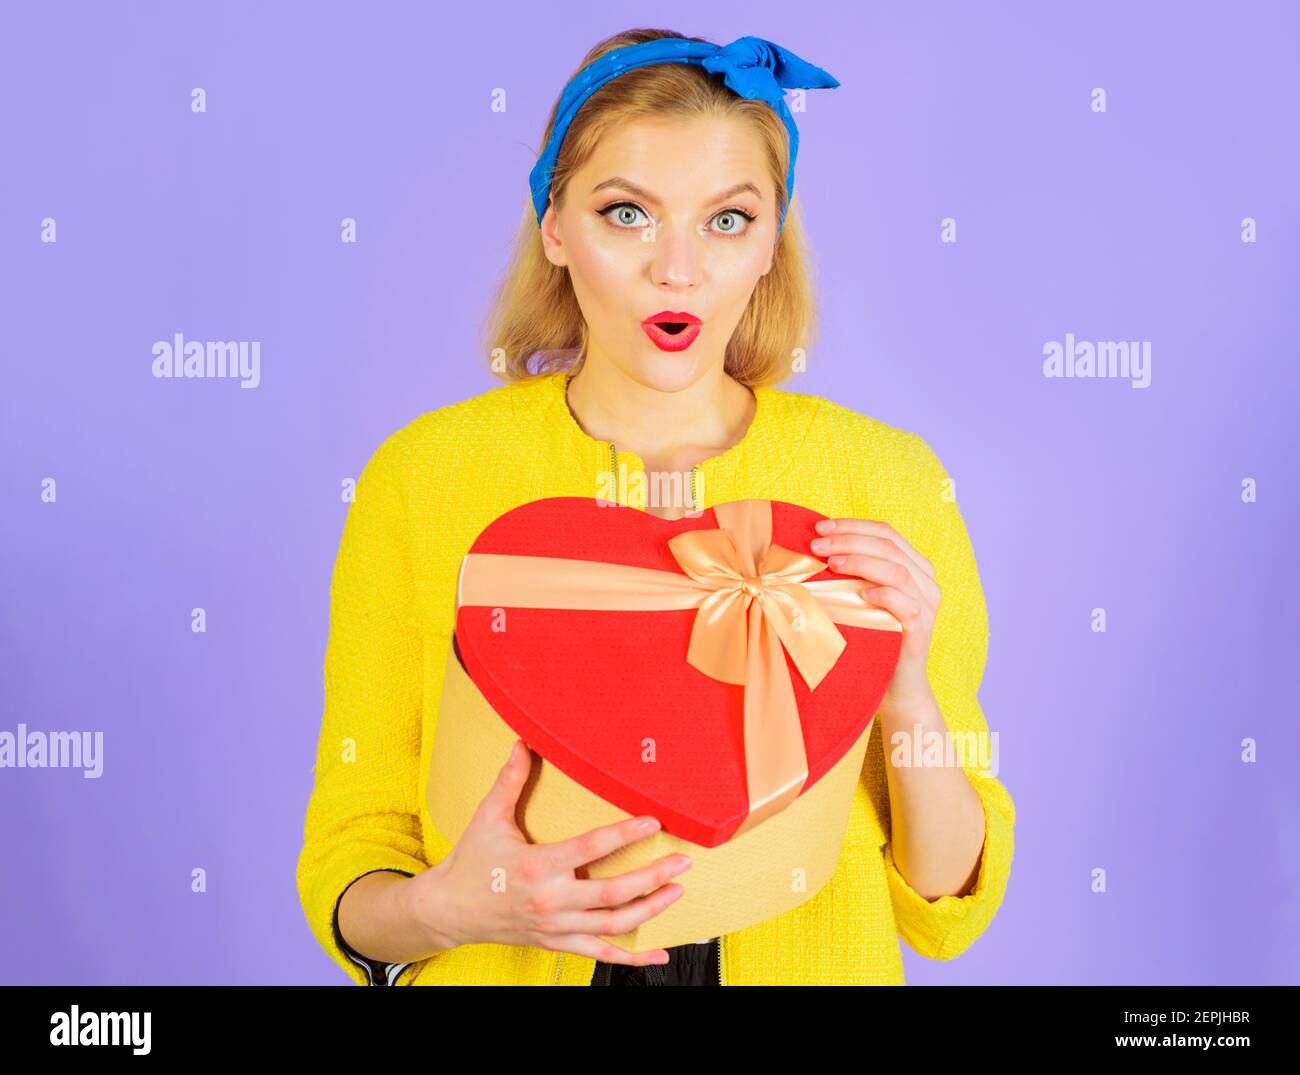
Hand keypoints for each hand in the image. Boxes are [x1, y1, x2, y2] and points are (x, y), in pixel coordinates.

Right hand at [407, 739, 690, 966]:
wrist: (450, 910)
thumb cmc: (472, 862)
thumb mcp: (488, 818)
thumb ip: (510, 781)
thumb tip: (524, 743)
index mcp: (537, 865)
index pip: (590, 848)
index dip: (625, 835)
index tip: (653, 822)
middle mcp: (550, 900)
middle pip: (612, 893)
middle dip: (652, 877)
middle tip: (681, 862)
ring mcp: (556, 926)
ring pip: (612, 925)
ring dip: (650, 910)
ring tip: (676, 891)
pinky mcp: (557, 942)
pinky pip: (601, 955)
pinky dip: (632, 959)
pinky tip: (659, 953)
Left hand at [810, 517, 938, 713]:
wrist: (894, 684)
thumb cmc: (872, 635)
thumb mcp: (861, 596)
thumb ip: (853, 571)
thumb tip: (815, 545)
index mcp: (914, 566)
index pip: (886, 532)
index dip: (852, 526)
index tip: (819, 527)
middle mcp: (925, 582)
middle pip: (889, 546)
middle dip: (849, 540)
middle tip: (817, 545)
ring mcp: (927, 605)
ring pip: (898, 571)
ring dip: (861, 562)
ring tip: (832, 564)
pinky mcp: (922, 630)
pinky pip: (907, 605)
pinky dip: (884, 595)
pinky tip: (861, 593)